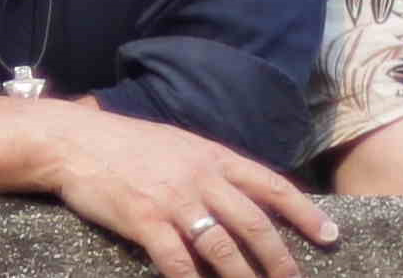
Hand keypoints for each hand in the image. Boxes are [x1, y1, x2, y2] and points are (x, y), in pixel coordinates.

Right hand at [34, 105, 337, 277]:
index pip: (272, 185)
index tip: (329, 235)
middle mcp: (200, 178)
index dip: (305, 213)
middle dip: (279, 260)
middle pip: (254, 224)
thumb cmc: (124, 144)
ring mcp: (173, 200)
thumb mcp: (177, 145)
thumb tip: (239, 194)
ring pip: (223, 248)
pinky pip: (177, 260)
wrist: (73, 140)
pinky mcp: (144, 220)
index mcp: (213, 157)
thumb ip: (209, 169)